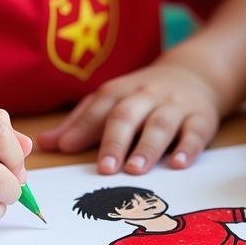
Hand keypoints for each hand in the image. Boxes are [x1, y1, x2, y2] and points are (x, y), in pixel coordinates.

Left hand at [37, 61, 220, 173]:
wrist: (197, 73)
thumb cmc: (144, 95)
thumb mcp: (113, 100)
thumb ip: (81, 123)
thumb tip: (43, 143)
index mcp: (121, 91)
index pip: (99, 107)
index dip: (83, 127)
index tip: (66, 148)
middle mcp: (148, 96)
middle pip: (128, 114)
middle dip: (115, 141)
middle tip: (105, 168)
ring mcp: (176, 106)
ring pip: (161, 124)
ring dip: (148, 147)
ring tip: (135, 170)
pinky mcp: (202, 118)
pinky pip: (196, 131)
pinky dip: (189, 148)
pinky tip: (179, 164)